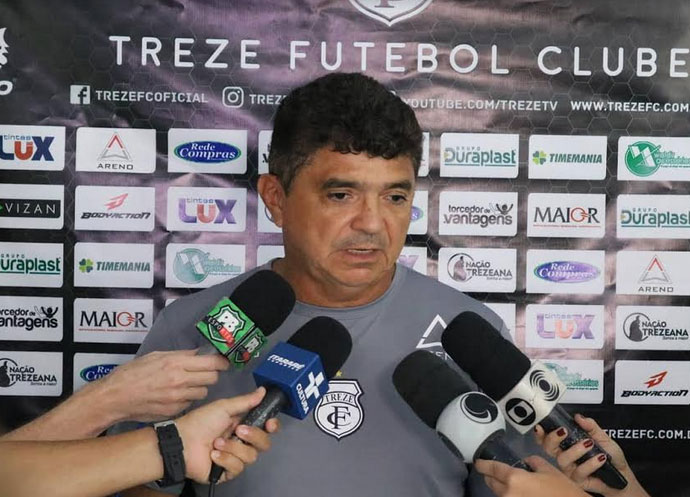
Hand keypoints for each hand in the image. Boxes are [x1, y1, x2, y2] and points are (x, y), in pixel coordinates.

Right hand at [98, 349, 229, 422]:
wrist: (115, 397)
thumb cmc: (132, 373)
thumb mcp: (156, 356)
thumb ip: (180, 355)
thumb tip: (199, 353)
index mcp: (175, 364)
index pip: (212, 363)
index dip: (221, 362)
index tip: (223, 362)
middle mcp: (179, 381)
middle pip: (212, 378)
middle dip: (210, 374)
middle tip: (203, 373)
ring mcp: (177, 398)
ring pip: (203, 392)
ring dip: (199, 388)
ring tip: (186, 385)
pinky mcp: (173, 412)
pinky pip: (190, 404)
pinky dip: (187, 399)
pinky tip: (175, 395)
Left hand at [175, 387, 279, 483]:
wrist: (182, 442)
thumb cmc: (201, 421)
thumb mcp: (224, 407)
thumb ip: (246, 401)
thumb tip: (263, 390)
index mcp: (243, 425)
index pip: (266, 428)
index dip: (272, 426)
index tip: (270, 424)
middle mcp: (242, 442)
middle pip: (263, 443)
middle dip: (254, 436)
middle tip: (239, 430)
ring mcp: (235, 458)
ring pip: (250, 456)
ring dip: (233, 447)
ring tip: (216, 443)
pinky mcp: (227, 473)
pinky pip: (237, 468)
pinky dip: (225, 459)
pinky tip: (213, 454)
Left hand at [475, 456, 587, 496]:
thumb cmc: (562, 490)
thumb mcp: (549, 470)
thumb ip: (533, 462)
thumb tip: (526, 462)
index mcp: (514, 479)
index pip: (492, 469)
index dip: (483, 464)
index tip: (478, 462)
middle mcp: (508, 493)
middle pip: (491, 483)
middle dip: (491, 476)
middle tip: (495, 471)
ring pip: (499, 494)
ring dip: (501, 488)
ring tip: (511, 484)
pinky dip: (509, 496)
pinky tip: (520, 493)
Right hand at [535, 414, 649, 496]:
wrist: (622, 475)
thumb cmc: (611, 456)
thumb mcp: (602, 436)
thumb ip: (590, 426)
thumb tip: (578, 417)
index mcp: (567, 444)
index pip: (547, 438)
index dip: (540, 433)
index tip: (540, 426)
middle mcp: (565, 456)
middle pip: (548, 448)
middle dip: (553, 438)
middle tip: (564, 431)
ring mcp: (569, 469)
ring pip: (562, 459)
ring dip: (576, 450)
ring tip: (591, 444)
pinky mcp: (577, 481)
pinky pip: (579, 471)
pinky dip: (591, 463)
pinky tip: (601, 458)